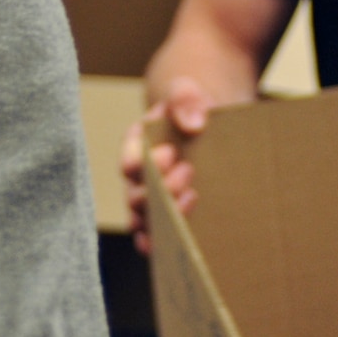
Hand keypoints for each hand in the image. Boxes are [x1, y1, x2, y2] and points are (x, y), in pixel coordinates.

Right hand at [119, 75, 216, 254]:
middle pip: (136, 196)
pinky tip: (181, 242)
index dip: (145, 164)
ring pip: (144, 222)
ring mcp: (152, 201)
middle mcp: (138, 178)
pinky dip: (162, 244)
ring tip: (192, 198)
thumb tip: (192, 124)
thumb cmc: (192, 109)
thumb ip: (185, 97)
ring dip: (165, 216)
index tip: (171, 152)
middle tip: (188, 171)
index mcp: (135, 146)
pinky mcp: (168, 218)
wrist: (208, 127)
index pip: (130, 162)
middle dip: (160, 190)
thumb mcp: (188, 92)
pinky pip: (155, 240)